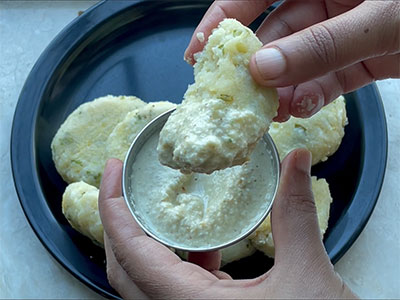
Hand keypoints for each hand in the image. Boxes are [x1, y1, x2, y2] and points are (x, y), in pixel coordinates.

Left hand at [99, 150, 357, 298]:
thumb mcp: (307, 275)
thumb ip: (295, 214)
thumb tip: (296, 160)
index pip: (130, 253)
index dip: (113, 208)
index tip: (112, 170)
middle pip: (125, 267)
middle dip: (120, 221)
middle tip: (127, 183)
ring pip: (146, 280)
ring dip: (148, 241)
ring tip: (160, 208)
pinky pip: (175, 288)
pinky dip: (180, 262)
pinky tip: (206, 248)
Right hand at [184, 0, 399, 120]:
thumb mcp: (381, 17)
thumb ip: (321, 44)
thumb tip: (263, 69)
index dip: (222, 20)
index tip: (198, 53)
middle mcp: (326, 1)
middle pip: (274, 35)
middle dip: (254, 69)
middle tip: (237, 99)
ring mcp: (342, 33)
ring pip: (297, 63)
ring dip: (282, 90)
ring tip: (268, 114)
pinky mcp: (359, 59)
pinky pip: (326, 79)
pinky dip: (311, 97)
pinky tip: (298, 110)